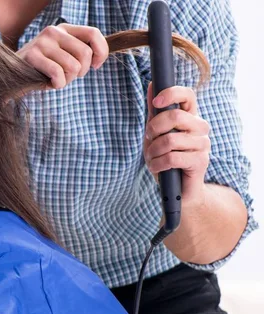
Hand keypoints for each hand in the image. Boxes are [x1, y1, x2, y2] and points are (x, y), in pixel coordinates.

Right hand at [16, 23, 108, 88]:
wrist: (13, 78)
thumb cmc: (42, 71)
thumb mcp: (63, 57)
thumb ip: (80, 53)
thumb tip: (99, 58)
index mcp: (64, 29)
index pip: (93, 34)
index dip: (101, 52)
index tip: (95, 66)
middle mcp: (53, 31)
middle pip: (85, 53)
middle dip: (81, 72)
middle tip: (68, 77)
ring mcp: (42, 42)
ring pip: (73, 66)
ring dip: (67, 80)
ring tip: (56, 79)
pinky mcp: (32, 55)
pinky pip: (58, 73)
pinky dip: (57, 84)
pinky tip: (49, 84)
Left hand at [144, 83, 210, 208]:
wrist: (178, 190)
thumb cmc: (166, 158)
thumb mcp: (156, 134)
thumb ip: (154, 112)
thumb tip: (151, 85)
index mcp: (191, 117)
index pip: (188, 94)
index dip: (171, 93)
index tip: (156, 102)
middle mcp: (200, 128)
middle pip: (176, 116)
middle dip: (154, 128)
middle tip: (149, 138)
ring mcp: (203, 144)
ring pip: (170, 139)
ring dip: (153, 151)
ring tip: (152, 158)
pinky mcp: (200, 161)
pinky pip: (172, 157)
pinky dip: (157, 163)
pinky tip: (156, 167)